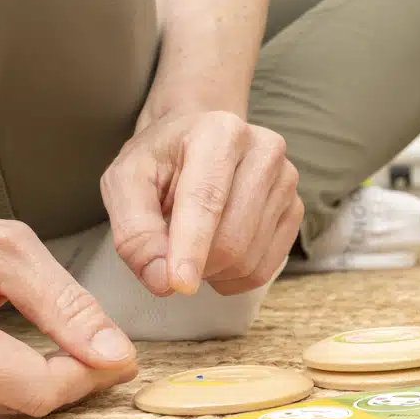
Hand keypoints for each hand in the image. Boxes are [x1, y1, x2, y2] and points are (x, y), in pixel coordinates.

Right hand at [0, 192, 138, 418]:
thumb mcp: (6, 250)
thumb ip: (67, 306)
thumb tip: (116, 357)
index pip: (34, 390)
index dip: (85, 377)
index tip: (117, 356)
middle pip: (12, 411)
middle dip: (58, 382)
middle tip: (87, 349)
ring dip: (16, 388)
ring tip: (18, 338)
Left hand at [102, 109, 301, 296]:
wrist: (194, 141)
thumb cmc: (158, 161)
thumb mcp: (124, 184)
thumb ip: (134, 231)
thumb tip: (162, 281)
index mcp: (219, 133)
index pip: (206, 200)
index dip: (191, 247)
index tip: (179, 285)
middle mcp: (264, 151)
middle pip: (232, 239)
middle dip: (196, 265)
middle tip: (169, 257)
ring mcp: (286, 181)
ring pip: (249, 259)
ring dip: (213, 272)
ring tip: (192, 247)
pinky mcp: (295, 208)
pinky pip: (265, 268)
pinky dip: (234, 277)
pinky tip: (216, 257)